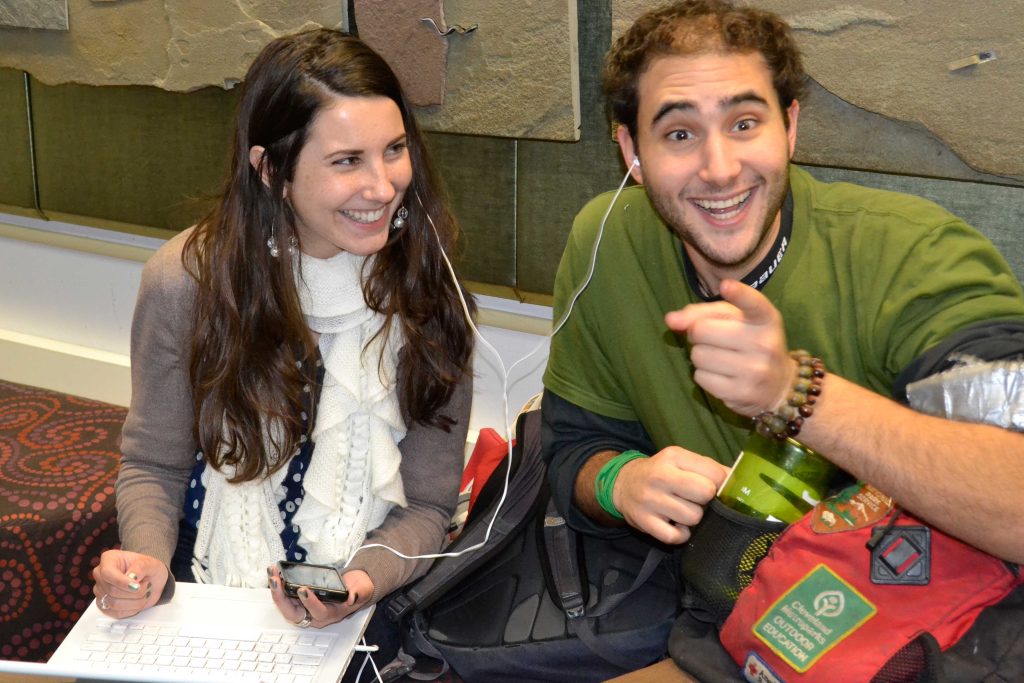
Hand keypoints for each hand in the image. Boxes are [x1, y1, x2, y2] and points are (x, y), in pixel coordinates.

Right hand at [91, 549, 167, 618]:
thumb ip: (141, 567)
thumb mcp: (150, 563)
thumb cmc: (149, 569)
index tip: (136, 586)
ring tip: (144, 593)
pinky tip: (138, 601)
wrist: (152, 580)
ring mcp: (101, 591)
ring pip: (114, 603)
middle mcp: (101, 575)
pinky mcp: (104, 606)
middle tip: (146, 585)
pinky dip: (132, 609)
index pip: (107, 573)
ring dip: (135, 601)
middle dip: (134, 592)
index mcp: (109, 559)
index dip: (122, 582)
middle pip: (111, 590)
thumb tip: (131, 576)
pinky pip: (116, 613)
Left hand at [268, 565, 373, 628]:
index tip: (303, 589)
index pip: (318, 612)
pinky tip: (275, 573)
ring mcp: (306, 608)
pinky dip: (279, 585)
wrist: (353, 588)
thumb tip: (352, 597)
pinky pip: (286, 596)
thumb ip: (359, 593)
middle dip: (282, 598)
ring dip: (277, 590)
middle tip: (275, 581)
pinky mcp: (300, 600)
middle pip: (294, 613)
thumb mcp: (363, 589)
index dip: (310, 603)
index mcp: (331, 614)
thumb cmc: (357, 590)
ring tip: (272, 573)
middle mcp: (315, 615)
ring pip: (286, 605)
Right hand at [613, 447, 728, 543]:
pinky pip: (676, 537)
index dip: (720, 484)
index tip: (713, 488)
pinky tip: (675, 525)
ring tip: (682, 511)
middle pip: (705, 493)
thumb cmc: (661, 473)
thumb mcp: (681, 461)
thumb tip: (738, 481)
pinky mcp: (644, 522)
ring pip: (693, 518)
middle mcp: (660, 476)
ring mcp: (650, 500)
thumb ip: (710, 468)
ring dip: (693, 519)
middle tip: (696, 500)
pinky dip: (681, 534)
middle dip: (706, 501)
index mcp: (674, 456)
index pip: (715, 474)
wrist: (622, 484)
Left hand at [665, 279, 793, 416]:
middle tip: (712, 340)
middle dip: (698, 334)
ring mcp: (755, 370)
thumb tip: (671, 320)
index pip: (753, 303)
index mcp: (766, 318)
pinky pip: (700, 377)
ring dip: (700, 356)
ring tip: (719, 359)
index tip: (725, 286)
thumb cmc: (749, 343)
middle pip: (701, 329)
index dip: (738, 294)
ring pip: (698, 355)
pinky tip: (721, 375)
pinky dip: (704, 376)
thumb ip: (702, 313)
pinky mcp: (742, 392)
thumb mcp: (735, 320)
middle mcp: (764, 342)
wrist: (779, 385)